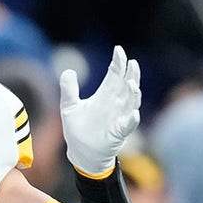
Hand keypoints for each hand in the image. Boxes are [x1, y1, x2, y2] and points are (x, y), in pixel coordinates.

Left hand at [59, 45, 140, 175]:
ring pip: (131, 102)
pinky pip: (128, 125)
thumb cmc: (78, 129)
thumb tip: (68, 71)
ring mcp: (119, 117)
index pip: (114, 75)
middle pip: (126, 85)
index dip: (118, 63)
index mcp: (104, 95)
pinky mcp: (119, 132)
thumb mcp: (69, 106)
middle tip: (132, 62)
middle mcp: (115, 104)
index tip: (119, 50)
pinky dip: (131, 119)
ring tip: (131, 83)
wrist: (80, 151)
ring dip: (133, 93)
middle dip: (130, 74)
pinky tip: (133, 113)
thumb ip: (69, 89)